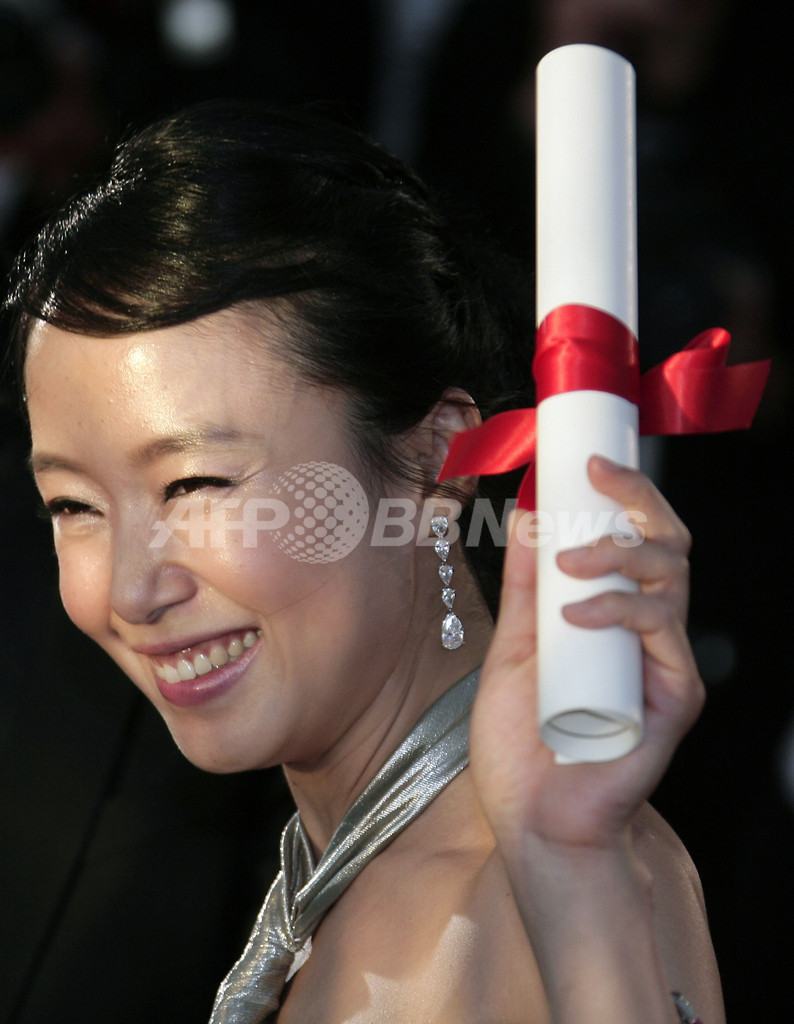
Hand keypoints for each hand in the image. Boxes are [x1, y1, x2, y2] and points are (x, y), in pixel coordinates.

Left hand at [470, 455, 704, 854]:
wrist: (531, 817)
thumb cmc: (522, 739)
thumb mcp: (513, 646)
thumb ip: (525, 586)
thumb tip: (528, 514)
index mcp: (613, 614)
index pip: (636, 538)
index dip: (623, 493)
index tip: (586, 459)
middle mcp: (647, 631)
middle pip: (667, 544)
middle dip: (635, 499)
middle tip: (593, 476)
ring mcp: (663, 662)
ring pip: (670, 578)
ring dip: (618, 554)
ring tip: (568, 562)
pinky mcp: (674, 696)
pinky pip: (661, 632)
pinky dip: (620, 610)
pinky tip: (578, 612)